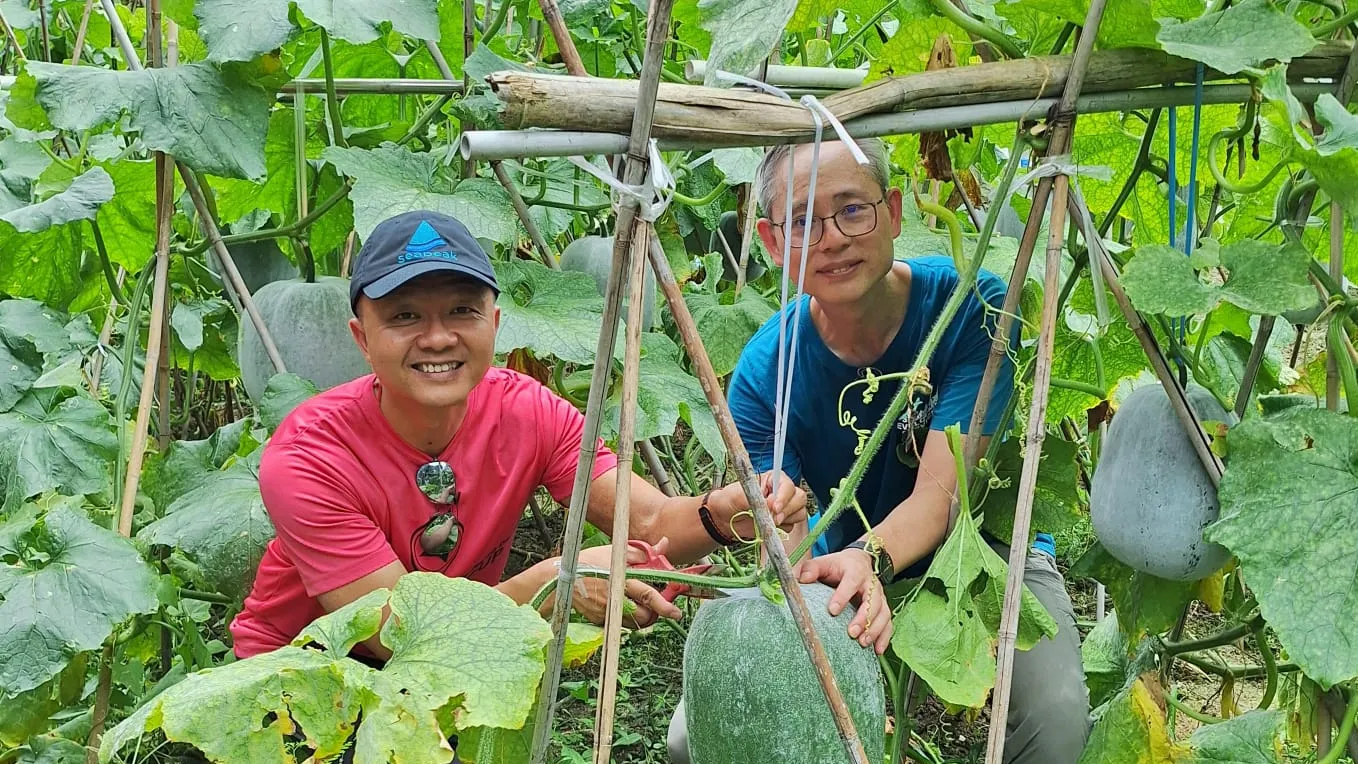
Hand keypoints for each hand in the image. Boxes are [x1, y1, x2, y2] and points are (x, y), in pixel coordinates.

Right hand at [561, 538, 683, 628]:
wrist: (562, 578)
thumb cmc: (591, 561)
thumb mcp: (617, 552)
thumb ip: (644, 552)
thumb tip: (665, 544)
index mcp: (621, 581)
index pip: (648, 596)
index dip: (665, 606)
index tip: (676, 612)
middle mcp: (615, 600)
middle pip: (645, 616)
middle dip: (655, 612)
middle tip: (657, 603)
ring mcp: (607, 613)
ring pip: (635, 623)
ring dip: (643, 616)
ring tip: (640, 602)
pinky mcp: (600, 621)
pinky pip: (621, 624)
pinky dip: (628, 617)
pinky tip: (624, 604)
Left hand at [710, 470, 807, 541]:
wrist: (723, 519)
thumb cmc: (729, 501)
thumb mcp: (737, 495)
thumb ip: (755, 498)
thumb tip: (770, 506)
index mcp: (772, 479)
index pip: (787, 485)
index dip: (783, 496)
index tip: (773, 507)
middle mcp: (781, 491)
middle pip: (799, 498)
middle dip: (788, 509)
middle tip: (774, 518)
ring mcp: (784, 506)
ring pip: (799, 512)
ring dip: (787, 519)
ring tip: (770, 523)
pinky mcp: (782, 521)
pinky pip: (792, 525)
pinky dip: (783, 528)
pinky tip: (770, 527)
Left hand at [796, 549, 893, 654]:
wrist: (859, 562)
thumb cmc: (838, 566)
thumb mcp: (824, 563)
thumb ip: (811, 569)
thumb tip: (800, 578)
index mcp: (855, 571)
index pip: (851, 582)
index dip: (843, 596)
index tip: (832, 610)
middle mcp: (871, 584)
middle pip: (873, 600)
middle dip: (863, 618)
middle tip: (852, 633)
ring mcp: (880, 597)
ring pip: (883, 613)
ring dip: (875, 629)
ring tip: (863, 643)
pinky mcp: (883, 608)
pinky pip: (888, 624)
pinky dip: (884, 637)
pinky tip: (877, 650)